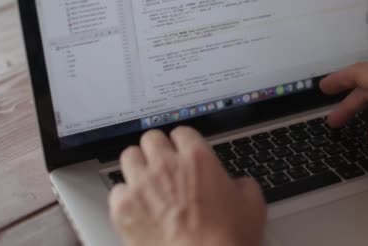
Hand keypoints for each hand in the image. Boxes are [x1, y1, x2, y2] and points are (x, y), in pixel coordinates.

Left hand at [108, 127, 266, 245]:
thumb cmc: (226, 239)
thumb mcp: (251, 204)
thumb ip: (240, 184)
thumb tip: (236, 185)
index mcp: (197, 158)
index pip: (182, 132)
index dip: (184, 143)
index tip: (184, 151)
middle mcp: (166, 166)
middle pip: (151, 138)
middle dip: (158, 149)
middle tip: (164, 163)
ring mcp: (141, 186)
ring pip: (129, 157)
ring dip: (138, 166)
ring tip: (146, 180)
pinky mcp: (123, 209)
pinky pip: (116, 190)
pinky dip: (125, 197)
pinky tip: (136, 207)